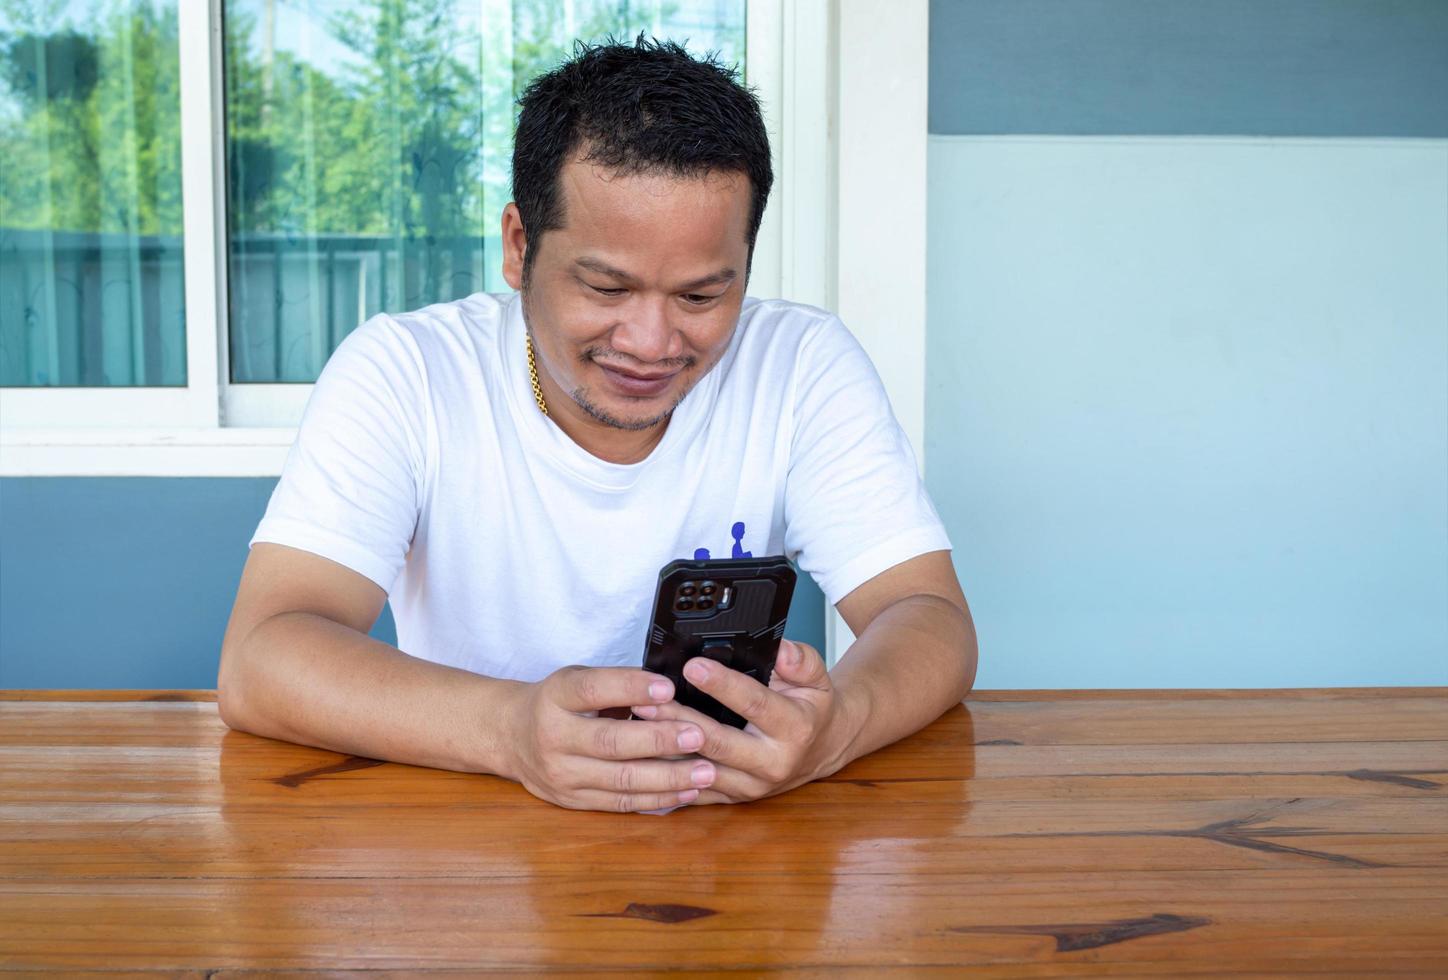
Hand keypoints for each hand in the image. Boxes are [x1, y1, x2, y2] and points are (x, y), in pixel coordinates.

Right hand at [501, 666, 719, 811]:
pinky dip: (657, 799)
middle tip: (699, 736)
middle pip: (611, 742)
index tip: (668, 688)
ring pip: (620, 780)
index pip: (593, 690)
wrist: (510, 736)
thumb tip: (669, 689)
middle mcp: (554, 737)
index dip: (631, 688)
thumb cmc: (556, 703)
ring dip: (668, 777)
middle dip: (660, 740)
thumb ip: (615, 683)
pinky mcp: (573, 801)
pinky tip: (687, 791)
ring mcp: (562, 775)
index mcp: (556, 697)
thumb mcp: (575, 679)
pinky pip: (620, 803)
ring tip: (706, 771)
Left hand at [630, 640, 856, 804]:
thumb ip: (800, 660)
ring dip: (666, 748)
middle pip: (718, 743)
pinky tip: (642, 753)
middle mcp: (772, 763)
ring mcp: (751, 786)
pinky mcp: (732, 799)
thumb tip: (779, 650)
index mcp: (794, 729)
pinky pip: (693, 789)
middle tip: (647, 699)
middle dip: (680, 720)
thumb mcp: (817, 677)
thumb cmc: (812, 708)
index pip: (754, 704)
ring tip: (638, 721)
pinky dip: (666, 773)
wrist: (821, 750)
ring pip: (699, 770)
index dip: (722, 685)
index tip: (692, 667)